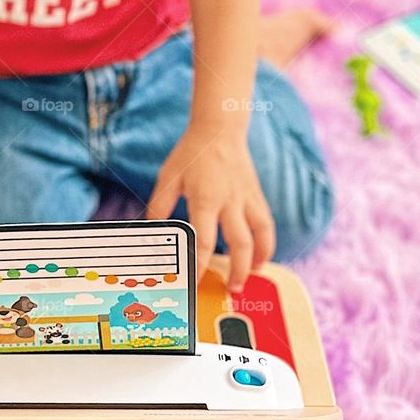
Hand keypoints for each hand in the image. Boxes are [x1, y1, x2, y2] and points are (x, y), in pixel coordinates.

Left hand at [146, 124, 274, 290]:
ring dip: (256, 260)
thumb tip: (153, 233)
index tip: (194, 281)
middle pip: (238, 243)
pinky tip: (260, 257)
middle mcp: (230, 201)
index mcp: (205, 198)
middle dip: (236, 270)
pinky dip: (266, 244)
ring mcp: (247, 199)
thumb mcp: (168, 177)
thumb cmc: (191, 154)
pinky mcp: (256, 196)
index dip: (199, 265)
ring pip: (260, 235)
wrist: (219, 130)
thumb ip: (160, 207)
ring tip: (249, 278)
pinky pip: (266, 224)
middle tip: (230, 289)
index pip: (203, 240)